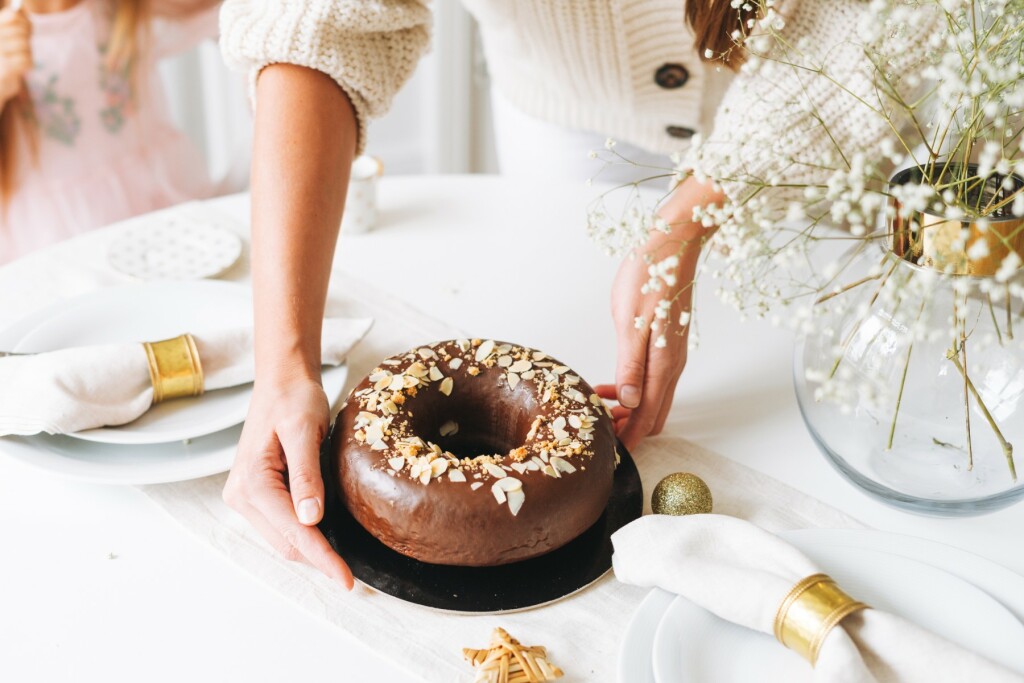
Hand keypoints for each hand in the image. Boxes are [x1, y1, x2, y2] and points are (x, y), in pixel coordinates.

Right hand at [0, 8, 30, 106]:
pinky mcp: (6, 69)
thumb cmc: (2, 59)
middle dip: (26, 37)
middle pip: (20, 31)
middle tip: (24, 43)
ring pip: (25, 45)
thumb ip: (10, 21)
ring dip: (26, 52)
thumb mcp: (5, 38)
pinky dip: (27, 64)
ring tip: (18, 57)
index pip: (11, 16)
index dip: (23, 20)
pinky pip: (27, 60)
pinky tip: (20, 66)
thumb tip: (20, 8)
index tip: (27, 27)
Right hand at [222, 376, 353, 588]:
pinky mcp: (255, 495)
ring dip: (311, 550)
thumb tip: (311, 518)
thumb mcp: (304, 431)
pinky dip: (303, 535)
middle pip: (286, 543)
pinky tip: (323, 536)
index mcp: (252, 482)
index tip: (345, 579)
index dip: (322, 558)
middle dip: (318, 559)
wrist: (282, 381)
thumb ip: (306, 475)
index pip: (293, 532)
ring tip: (341, 558)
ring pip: (282, 539)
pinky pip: (280, 526)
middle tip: (351, 573)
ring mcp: (245, 497)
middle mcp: (241, 495)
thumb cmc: (293, 399)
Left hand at [598, 236, 693, 450]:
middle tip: (598, 430)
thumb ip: (630, 366)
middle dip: (629, 430)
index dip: (628, 439)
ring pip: (654, 400)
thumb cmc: (650, 277)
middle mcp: (673, 367)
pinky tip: (613, 384)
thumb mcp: (630, 323)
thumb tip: (629, 403)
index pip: (647, 418)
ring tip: (599, 408)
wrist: (675, 246)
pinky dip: (635, 393)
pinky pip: (654, 382)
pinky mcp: (670, 346)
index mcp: (663, 365)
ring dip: (631, 412)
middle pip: (654, 416)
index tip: (608, 453)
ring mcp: (673, 357)